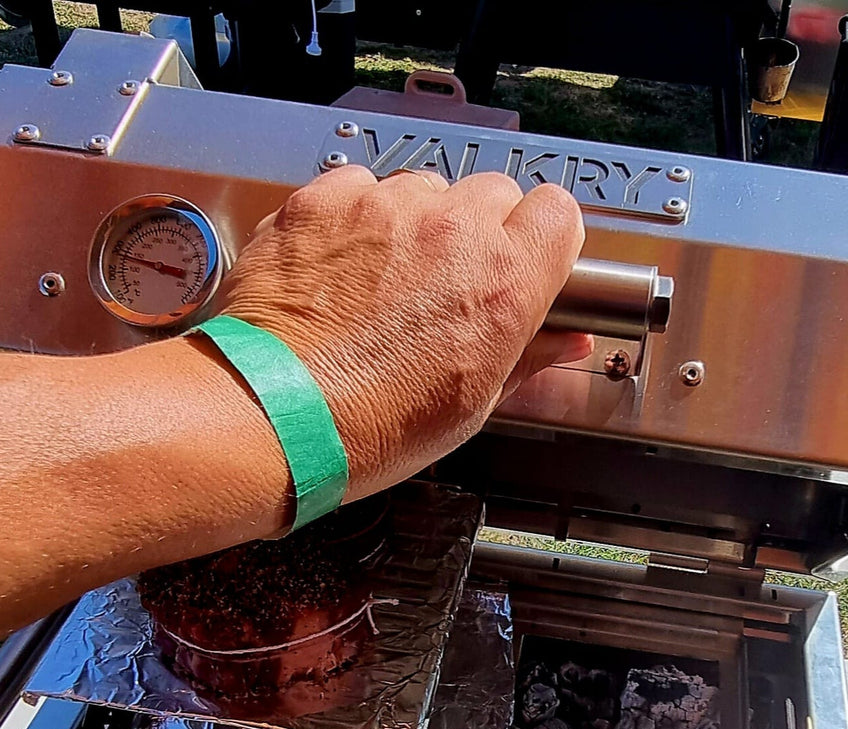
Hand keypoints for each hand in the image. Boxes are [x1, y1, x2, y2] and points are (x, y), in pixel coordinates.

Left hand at [219, 167, 591, 502]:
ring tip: (385, 282)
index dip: (541, 238)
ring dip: (417, 224)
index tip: (525, 260)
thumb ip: (530, 357)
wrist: (278, 414)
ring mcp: (386, 207)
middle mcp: (452, 231)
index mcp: (503, 284)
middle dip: (481, 232)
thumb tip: (569, 341)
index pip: (558, 213)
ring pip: (426, 188)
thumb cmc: (373, 424)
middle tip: (449, 283)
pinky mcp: (327, 199)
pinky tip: (342, 267)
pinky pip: (361, 187)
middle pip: (494, 194)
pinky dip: (358, 217)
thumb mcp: (473, 405)